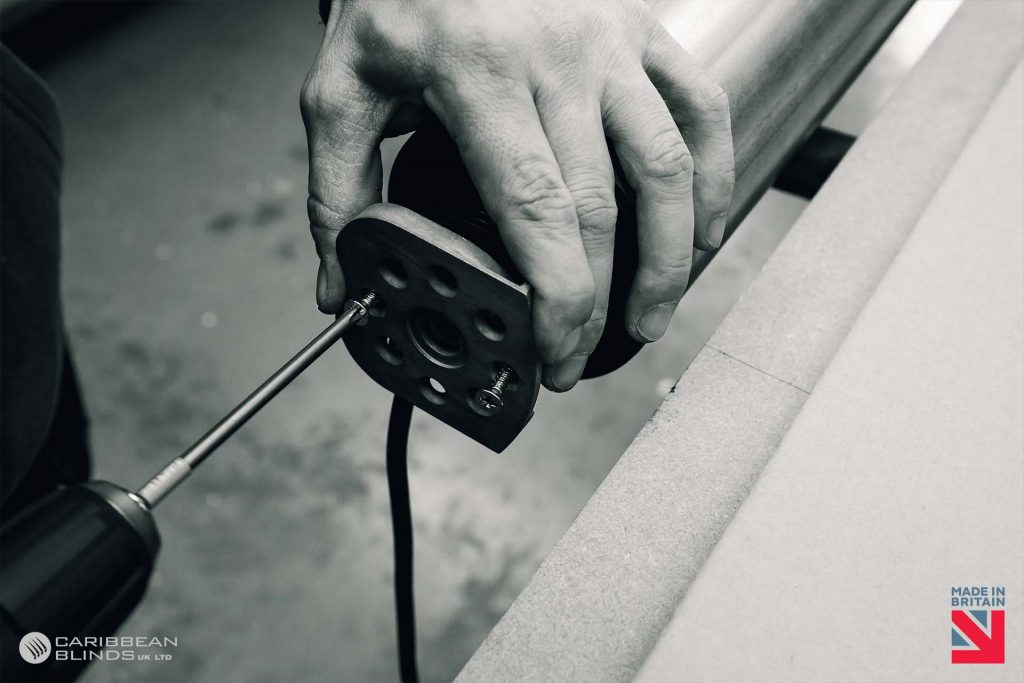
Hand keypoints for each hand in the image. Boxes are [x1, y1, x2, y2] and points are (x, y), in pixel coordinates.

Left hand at [302, 0, 733, 390]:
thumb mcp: (341, 85)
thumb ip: (336, 189)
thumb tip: (341, 283)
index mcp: (478, 75)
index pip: (535, 209)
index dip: (555, 298)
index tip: (549, 353)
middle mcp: (557, 59)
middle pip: (602, 207)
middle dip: (598, 304)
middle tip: (577, 359)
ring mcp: (610, 44)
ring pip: (668, 166)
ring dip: (669, 260)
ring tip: (650, 319)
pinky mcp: (642, 31)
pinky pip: (702, 108)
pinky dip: (714, 178)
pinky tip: (700, 233)